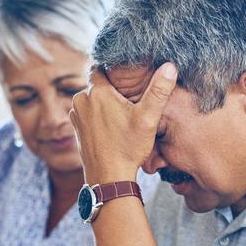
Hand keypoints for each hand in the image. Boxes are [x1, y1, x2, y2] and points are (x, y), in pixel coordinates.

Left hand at [70, 63, 177, 183]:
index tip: (126, 78)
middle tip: (128, 100)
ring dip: (103, 103)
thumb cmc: (128, 149)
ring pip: (91, 99)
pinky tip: (112, 127)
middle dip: (110, 89)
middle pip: (96, 84)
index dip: (113, 70)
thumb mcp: (148, 119)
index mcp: (97, 92)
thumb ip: (158, 91)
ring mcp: (76, 116)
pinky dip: (97, 116)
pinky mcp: (76, 128)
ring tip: (121, 115)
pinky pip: (87, 113)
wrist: (109, 178)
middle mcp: (81, 100)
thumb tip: (170, 66)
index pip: (100, 67)